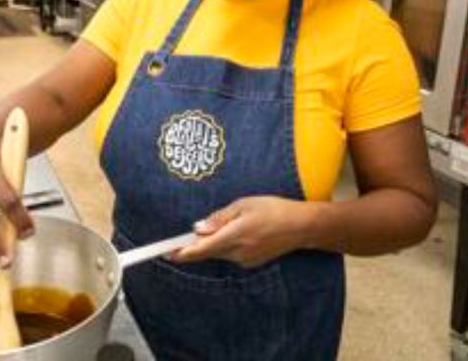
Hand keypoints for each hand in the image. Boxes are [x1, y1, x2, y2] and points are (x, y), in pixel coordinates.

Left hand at [171, 196, 309, 268]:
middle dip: (195, 245)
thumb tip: (198, 228)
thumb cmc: (274, 210)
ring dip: (213, 243)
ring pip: (219, 253)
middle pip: (207, 252)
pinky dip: (227, 245)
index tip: (166, 253)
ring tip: (227, 225)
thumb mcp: (244, 205)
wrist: (302, 226)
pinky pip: (231, 254)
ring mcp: (245, 260)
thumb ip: (219, 218)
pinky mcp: (251, 262)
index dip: (181, 253)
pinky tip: (238, 232)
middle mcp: (238, 253)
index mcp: (234, 236)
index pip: (200, 249)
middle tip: (182, 238)